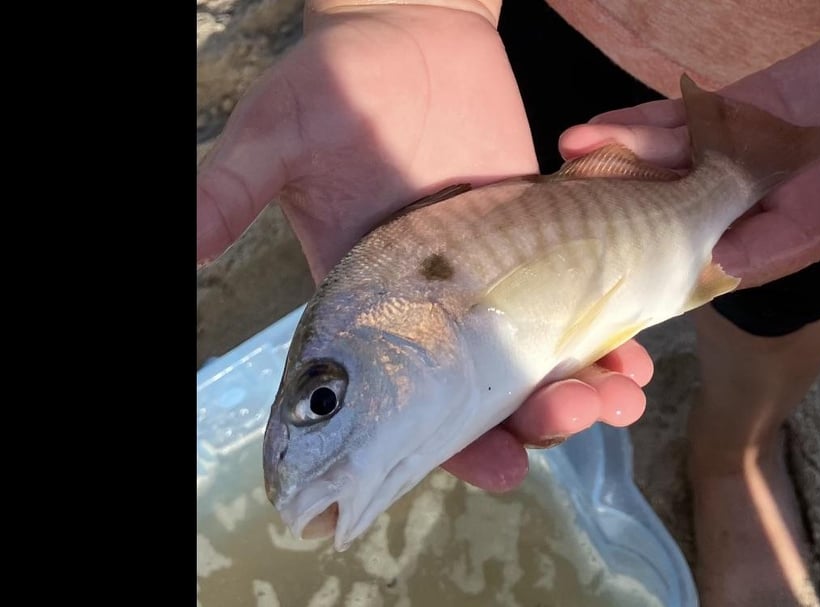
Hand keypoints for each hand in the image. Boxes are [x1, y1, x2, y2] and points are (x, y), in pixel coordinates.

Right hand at [196, 3, 651, 491]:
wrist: (409, 29)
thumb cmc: (337, 79)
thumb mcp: (278, 133)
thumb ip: (232, 190)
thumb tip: (181, 246)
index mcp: (374, 302)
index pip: (411, 398)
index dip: (452, 445)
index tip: (501, 471)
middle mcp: (437, 306)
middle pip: (489, 390)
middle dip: (535, 417)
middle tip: (574, 415)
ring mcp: (495, 275)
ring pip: (541, 354)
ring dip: (583, 386)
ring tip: (623, 396)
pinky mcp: (540, 238)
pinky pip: (580, 295)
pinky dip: (609, 328)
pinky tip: (638, 350)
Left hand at [558, 17, 819, 289]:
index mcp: (808, 222)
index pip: (746, 252)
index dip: (700, 260)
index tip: (653, 268)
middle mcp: (770, 192)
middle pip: (693, 209)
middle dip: (639, 210)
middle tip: (585, 215)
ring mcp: (752, 145)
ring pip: (681, 160)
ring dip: (628, 159)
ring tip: (574, 157)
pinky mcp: (746, 103)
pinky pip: (692, 115)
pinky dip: (649, 119)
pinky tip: (605, 125)